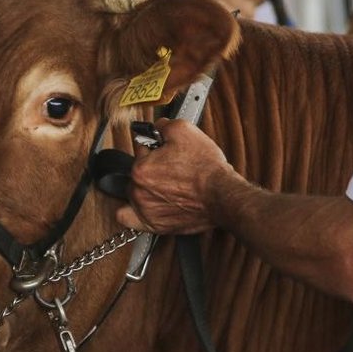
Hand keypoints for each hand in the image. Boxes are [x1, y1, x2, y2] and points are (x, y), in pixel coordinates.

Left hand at [116, 119, 235, 234]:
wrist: (222, 195)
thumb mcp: (184, 130)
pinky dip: (132, 212)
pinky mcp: (155, 225)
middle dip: (150, 167)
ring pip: (136, 193)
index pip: (140, 148)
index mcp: (140, 169)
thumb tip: (156, 127)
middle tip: (171, 168)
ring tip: (165, 186)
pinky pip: (130, 219)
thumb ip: (162, 125)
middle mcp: (138, 192)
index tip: (166, 150)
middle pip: (136, 172)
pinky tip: (143, 205)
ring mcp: (145, 211)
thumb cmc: (206, 168)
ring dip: (145, 188)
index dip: (155, 145)